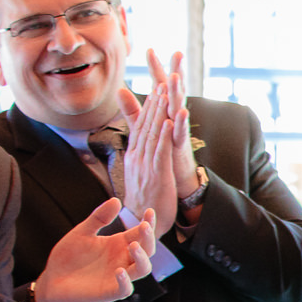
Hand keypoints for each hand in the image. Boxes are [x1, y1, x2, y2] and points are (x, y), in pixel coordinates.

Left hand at [32, 199, 155, 301]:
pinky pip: (124, 289)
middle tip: (144, 226)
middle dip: (149, 238)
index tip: (149, 211)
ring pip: (142, 269)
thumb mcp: (82, 233)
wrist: (51, 281)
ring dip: (142, 258)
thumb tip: (116, 200)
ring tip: (133, 246)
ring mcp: (118, 277)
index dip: (149, 223)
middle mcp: (123, 260)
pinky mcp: (109, 292)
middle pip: (147, 250)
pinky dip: (125, 281)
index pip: (141, 233)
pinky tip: (119, 271)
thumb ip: (99, 218)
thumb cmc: (68, 258)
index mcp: (119, 245)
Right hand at [116, 68, 185, 228]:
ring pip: (151, 133)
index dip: (148, 106)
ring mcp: (145, 164)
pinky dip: (162, 135)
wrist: (140, 222)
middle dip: (153, 101)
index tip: (155, 88)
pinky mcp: (156, 174)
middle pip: (145, 124)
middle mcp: (137, 156)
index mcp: (134, 156)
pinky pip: (159, 151)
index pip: (140, 127)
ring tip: (164, 91)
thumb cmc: (143, 198)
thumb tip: (138, 144)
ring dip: (157, 111)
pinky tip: (167, 121)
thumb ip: (141, 156)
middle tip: (161, 78)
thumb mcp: (140, 173)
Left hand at [147, 50, 201, 199]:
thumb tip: (120, 89)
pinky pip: (180, 131)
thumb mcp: (145, 127)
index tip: (149, 49)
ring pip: (178, 107)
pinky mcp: (180, 145)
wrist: (174, 178)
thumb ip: (133, 109)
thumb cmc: (163, 151)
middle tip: (178, 53)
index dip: (155, 68)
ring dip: (177, 92)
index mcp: (164, 111)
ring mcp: (178, 130)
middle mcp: (173, 117)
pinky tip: (180, 110)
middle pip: (174, 90)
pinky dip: (180, 121)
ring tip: (175, 76)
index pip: (159, 86)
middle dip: (175, 72)